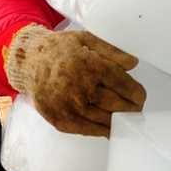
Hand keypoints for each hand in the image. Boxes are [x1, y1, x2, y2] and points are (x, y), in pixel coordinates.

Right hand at [3, 24, 145, 136]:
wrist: (30, 62)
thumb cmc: (61, 49)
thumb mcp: (87, 39)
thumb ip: (112, 51)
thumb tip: (134, 64)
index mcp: (90, 65)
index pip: (123, 85)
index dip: (137, 93)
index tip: (140, 96)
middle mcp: (81, 88)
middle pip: (117, 105)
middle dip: (132, 108)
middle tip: (137, 108)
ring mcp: (70, 107)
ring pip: (105, 120)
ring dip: (120, 121)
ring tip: (127, 118)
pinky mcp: (61, 120)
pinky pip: (88, 130)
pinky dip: (102, 131)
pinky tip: (110, 128)